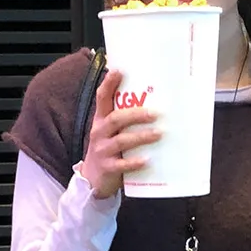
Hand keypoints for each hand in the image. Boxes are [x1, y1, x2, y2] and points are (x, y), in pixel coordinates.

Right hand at [82, 63, 162, 199]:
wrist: (92, 180)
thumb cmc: (108, 149)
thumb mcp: (110, 131)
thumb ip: (123, 118)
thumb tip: (153, 101)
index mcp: (101, 120)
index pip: (102, 98)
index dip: (109, 84)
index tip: (119, 70)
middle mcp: (99, 132)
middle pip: (116, 119)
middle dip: (136, 114)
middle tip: (156, 113)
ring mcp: (102, 151)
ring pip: (121, 141)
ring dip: (141, 136)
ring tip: (158, 134)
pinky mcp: (107, 168)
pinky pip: (121, 165)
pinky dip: (134, 162)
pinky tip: (147, 159)